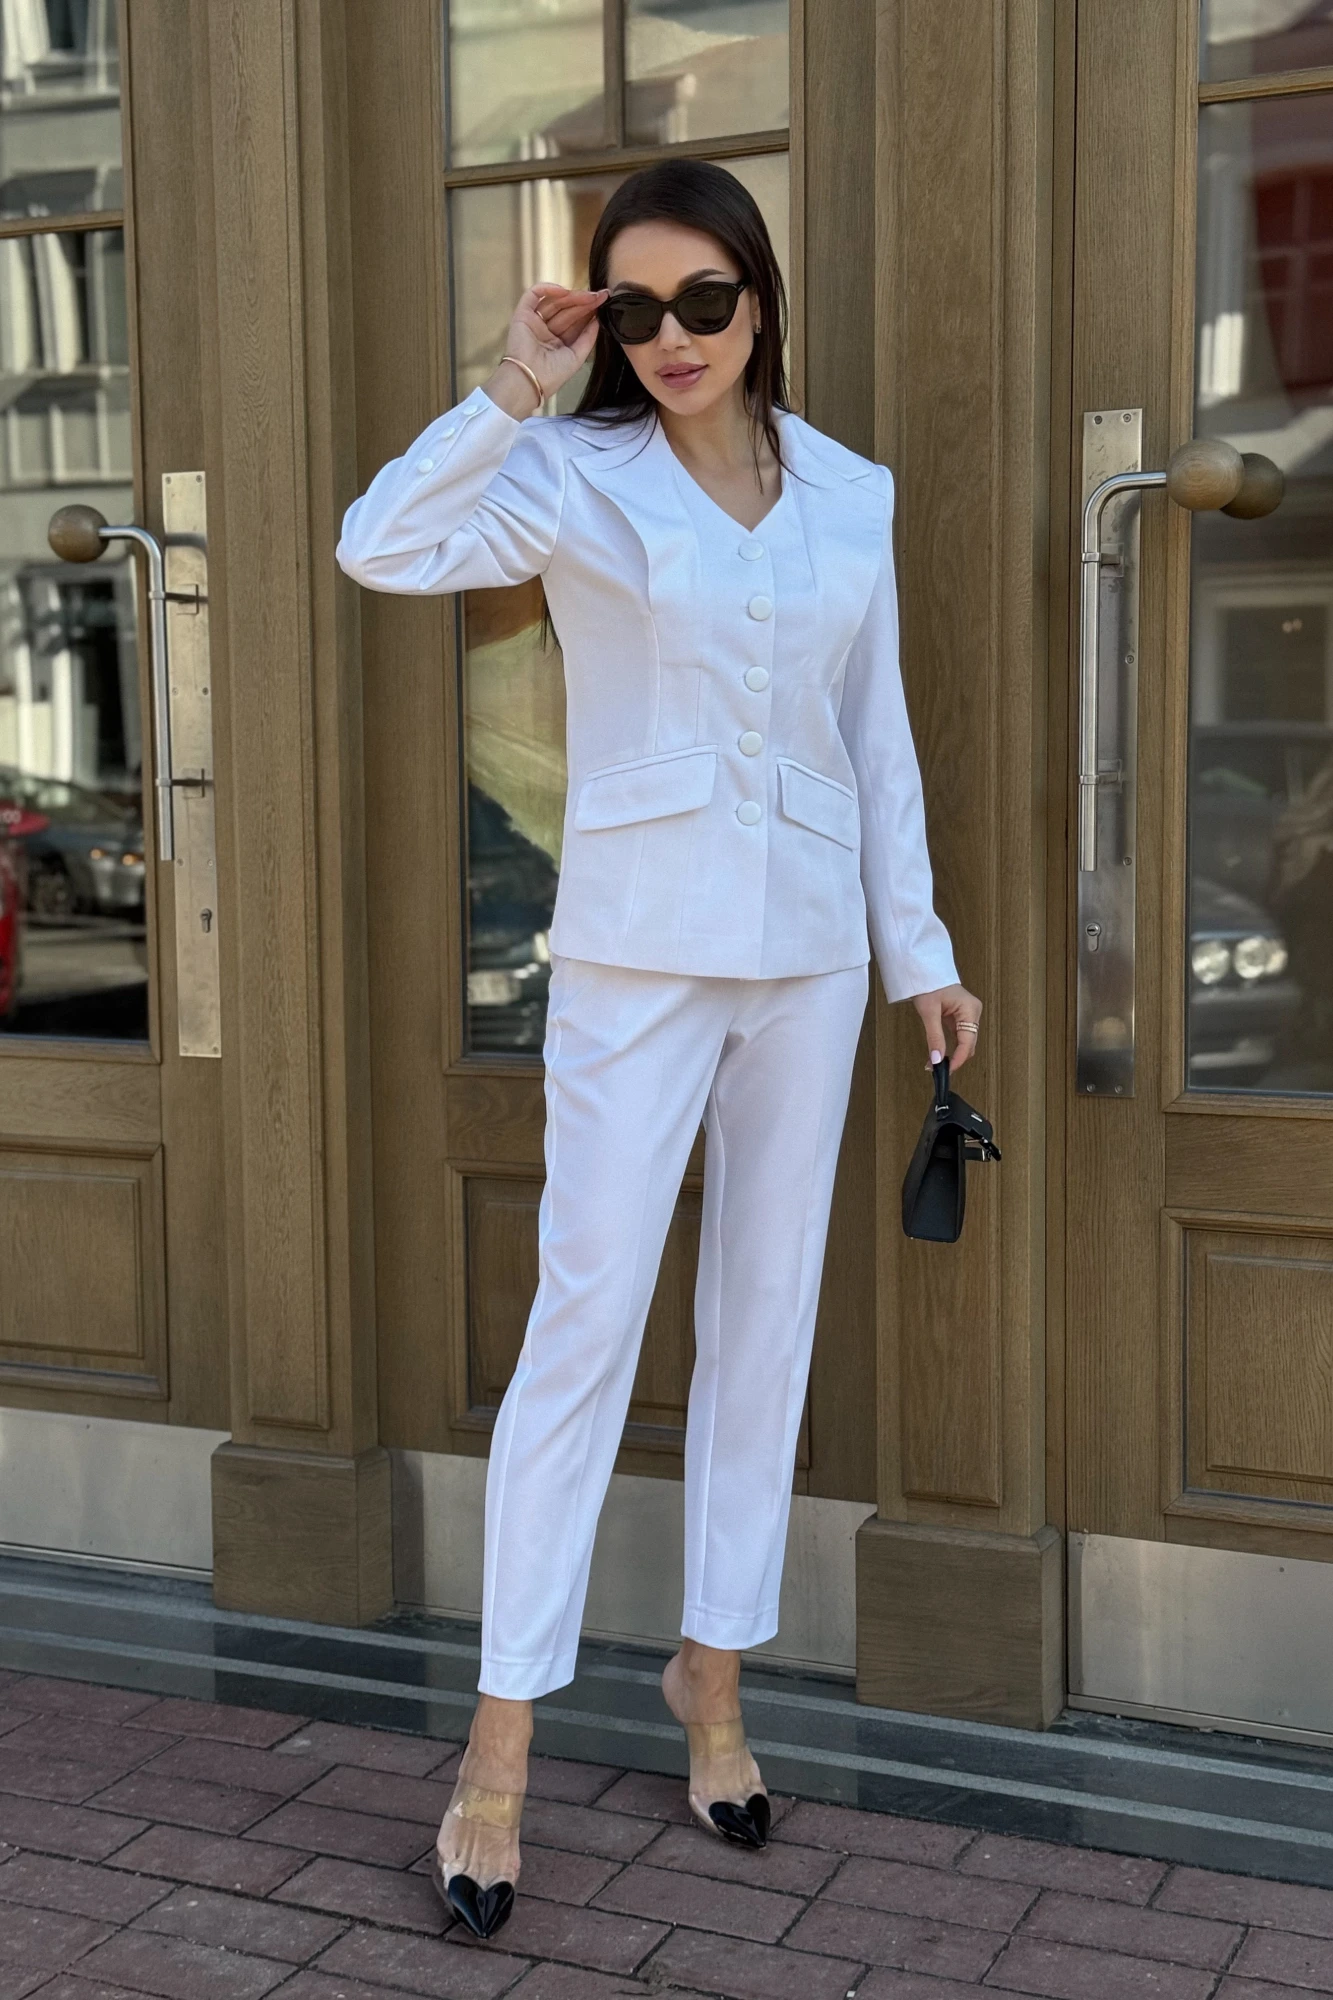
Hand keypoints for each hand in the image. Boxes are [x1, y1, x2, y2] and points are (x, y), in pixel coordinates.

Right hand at [483, 282, 608, 414]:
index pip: (575, 321)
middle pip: (567, 310)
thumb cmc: (552, 376)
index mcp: (558, 342)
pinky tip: (564, 292)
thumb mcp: (577, 356)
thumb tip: (597, 320)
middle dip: (584, 302)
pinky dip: (547, 289)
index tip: (603, 302)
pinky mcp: (522, 315)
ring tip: (589, 296)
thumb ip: (588, 338)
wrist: (530, 380)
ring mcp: (534, 322)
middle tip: (600, 296)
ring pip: (554, 302)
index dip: (589, 311)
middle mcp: (546, 331)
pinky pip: (533, 295)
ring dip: (572, 297)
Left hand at [911, 982, 982, 1075]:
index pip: (968, 1041)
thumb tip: (936, 1060)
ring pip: (964, 1042)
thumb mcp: (929, 1012)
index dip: (959, 1058)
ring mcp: (968, 1015)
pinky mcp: (961, 1017)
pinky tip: (938, 1055)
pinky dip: (950, 1047)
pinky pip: (958, 1036)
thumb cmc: (929, 985)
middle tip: (938, 1070)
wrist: (924, 971)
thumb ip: (934, 1037)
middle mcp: (973, 1013)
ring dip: (952, 1054)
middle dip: (955, 1058)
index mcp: (970, 1010)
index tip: (946, 1070)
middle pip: (969, 1044)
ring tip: (936, 1065)